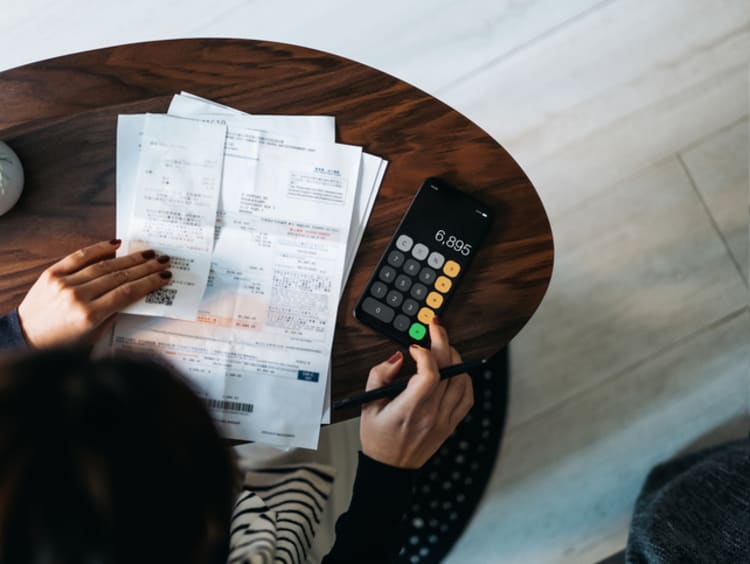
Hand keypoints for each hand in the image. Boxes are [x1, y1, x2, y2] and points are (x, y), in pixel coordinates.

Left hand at [17, 239, 171, 348]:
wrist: (26, 336)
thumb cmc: (61, 342)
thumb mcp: (93, 335)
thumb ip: (113, 314)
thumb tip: (135, 293)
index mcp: (89, 316)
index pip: (127, 293)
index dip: (149, 283)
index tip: (164, 277)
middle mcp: (77, 297)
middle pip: (120, 277)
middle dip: (145, 268)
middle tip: (163, 261)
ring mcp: (64, 283)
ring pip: (104, 265)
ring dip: (130, 258)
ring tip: (148, 253)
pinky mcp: (52, 273)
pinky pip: (79, 256)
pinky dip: (99, 248)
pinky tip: (116, 244)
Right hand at [360, 317, 473, 468]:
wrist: (390, 469)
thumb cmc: (377, 438)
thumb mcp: (368, 405)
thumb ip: (379, 375)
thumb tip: (398, 357)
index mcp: (409, 409)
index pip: (429, 374)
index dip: (424, 353)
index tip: (413, 347)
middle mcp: (431, 414)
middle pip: (448, 370)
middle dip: (442, 342)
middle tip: (435, 327)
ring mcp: (445, 419)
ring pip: (462, 380)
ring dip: (455, 358)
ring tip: (444, 348)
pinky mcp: (451, 424)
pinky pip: (467, 396)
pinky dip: (465, 379)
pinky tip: (455, 370)